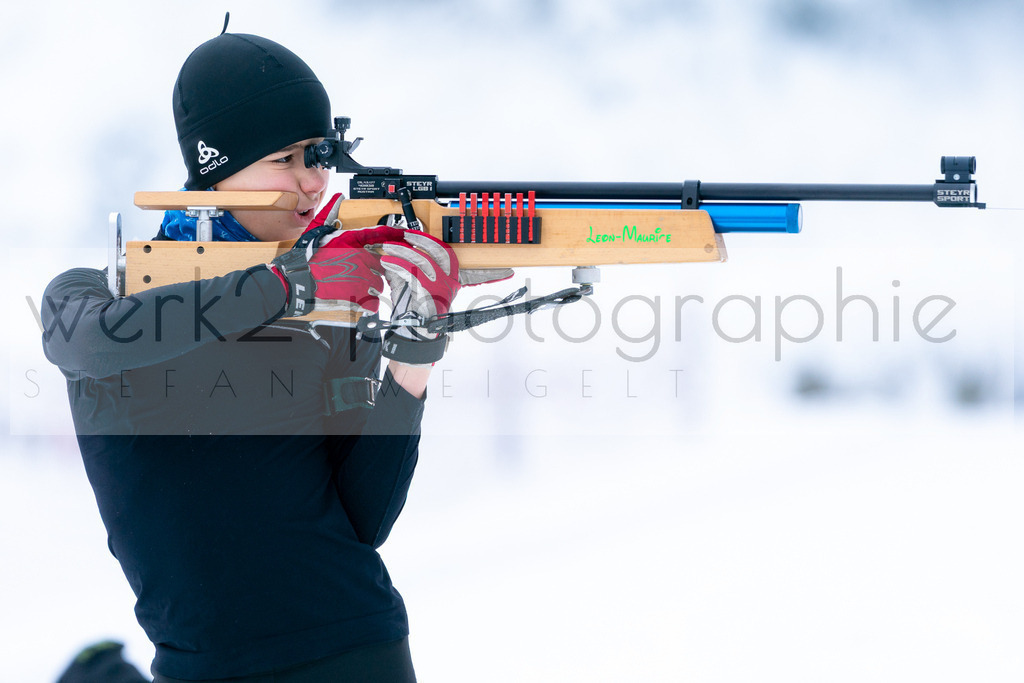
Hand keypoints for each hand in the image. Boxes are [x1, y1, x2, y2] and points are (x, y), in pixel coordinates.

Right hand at [271, 209, 407, 320]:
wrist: (296, 283)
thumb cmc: (305, 259)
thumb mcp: (315, 231)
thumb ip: (330, 214)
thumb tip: (338, 198)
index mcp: (352, 241)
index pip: (383, 234)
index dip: (399, 234)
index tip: (411, 236)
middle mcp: (360, 258)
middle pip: (381, 263)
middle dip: (373, 268)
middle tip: (356, 273)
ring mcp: (360, 278)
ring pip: (378, 283)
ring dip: (370, 286)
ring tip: (351, 286)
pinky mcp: (358, 296)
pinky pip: (373, 302)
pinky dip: (368, 304)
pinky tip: (356, 301)